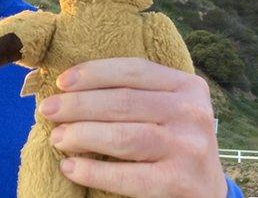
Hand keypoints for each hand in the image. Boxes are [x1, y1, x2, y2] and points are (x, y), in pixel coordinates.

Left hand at [38, 57, 227, 197]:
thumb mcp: (168, 111)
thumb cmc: (175, 144)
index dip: (94, 73)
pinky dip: (94, 171)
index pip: (134, 71)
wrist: (209, 193)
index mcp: (188, 87)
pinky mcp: (180, 182)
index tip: (62, 82)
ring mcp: (188, 148)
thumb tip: (71, 88)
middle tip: (48, 110)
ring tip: (58, 138)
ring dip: (83, 135)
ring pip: (124, 136)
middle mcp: (192, 113)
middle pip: (124, 102)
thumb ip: (137, 96)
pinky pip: (128, 176)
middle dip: (79, 105)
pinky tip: (71, 167)